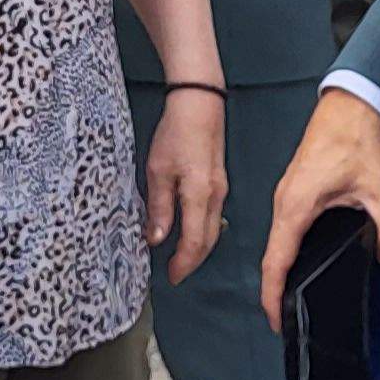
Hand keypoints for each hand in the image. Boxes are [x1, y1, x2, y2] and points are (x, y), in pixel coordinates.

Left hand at [142, 87, 228, 284]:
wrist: (200, 103)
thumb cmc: (176, 134)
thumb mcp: (158, 171)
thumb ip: (160, 207)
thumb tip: (157, 239)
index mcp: (199, 196)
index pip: (195, 243)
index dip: (183, 263)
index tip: (171, 277)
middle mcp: (216, 197)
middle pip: (209, 241)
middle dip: (193, 261)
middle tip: (176, 273)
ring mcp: (221, 189)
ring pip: (213, 229)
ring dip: (199, 247)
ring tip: (181, 256)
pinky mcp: (219, 180)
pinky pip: (214, 215)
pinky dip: (203, 231)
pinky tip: (190, 230)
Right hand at [256, 89, 379, 330]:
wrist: (350, 104)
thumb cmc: (357, 140)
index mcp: (296, 207)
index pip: (276, 261)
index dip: (272, 295)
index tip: (276, 322)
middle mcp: (284, 203)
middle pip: (272, 256)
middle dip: (275, 291)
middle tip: (288, 321)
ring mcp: (286, 195)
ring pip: (278, 242)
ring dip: (281, 270)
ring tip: (294, 300)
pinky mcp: (295, 190)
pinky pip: (286, 229)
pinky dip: (288, 252)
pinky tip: (305, 263)